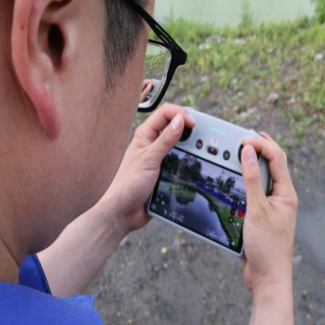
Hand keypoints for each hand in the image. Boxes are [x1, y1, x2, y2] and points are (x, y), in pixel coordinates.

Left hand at [96, 103, 194, 234]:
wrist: (123, 211)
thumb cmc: (128, 184)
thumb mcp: (149, 159)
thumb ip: (165, 140)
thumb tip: (180, 121)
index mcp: (146, 135)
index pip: (165, 114)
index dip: (181, 114)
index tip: (193, 124)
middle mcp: (153, 143)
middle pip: (175, 126)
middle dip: (189, 128)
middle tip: (201, 136)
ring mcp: (160, 157)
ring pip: (180, 144)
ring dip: (191, 145)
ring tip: (201, 149)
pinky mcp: (165, 170)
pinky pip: (181, 160)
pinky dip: (189, 160)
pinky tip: (195, 163)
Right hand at [238, 132, 298, 292]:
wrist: (267, 277)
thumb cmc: (267, 247)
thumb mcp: (257, 210)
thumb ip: (252, 180)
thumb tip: (249, 153)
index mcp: (286, 192)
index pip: (278, 158)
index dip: (262, 143)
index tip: (243, 138)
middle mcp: (281, 197)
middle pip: (271, 164)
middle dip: (257, 149)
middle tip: (238, 138)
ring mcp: (271, 206)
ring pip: (259, 179)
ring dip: (247, 166)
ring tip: (232, 155)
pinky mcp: (261, 216)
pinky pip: (251, 194)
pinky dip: (241, 184)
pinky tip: (230, 182)